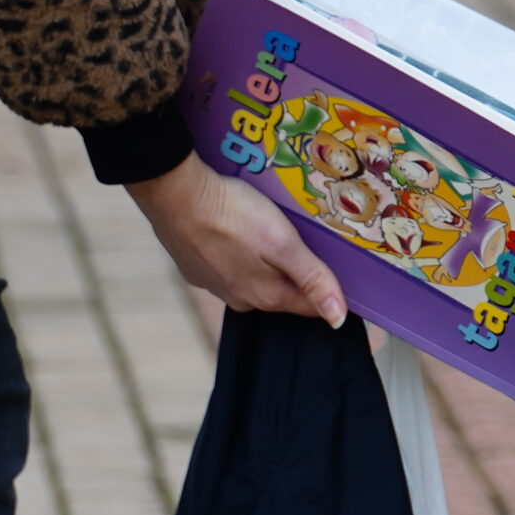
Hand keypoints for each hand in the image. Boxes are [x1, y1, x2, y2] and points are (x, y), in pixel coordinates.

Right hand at [127, 154, 346, 325]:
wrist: (175, 196)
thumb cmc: (233, 215)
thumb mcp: (283, 242)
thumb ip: (312, 278)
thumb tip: (338, 319)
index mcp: (266, 295)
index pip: (309, 305)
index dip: (328, 291)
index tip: (340, 272)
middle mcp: (240, 298)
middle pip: (281, 292)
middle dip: (296, 274)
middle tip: (306, 244)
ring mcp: (214, 285)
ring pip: (253, 280)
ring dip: (266, 264)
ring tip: (271, 236)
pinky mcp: (194, 268)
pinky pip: (227, 268)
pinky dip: (238, 255)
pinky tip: (238, 234)